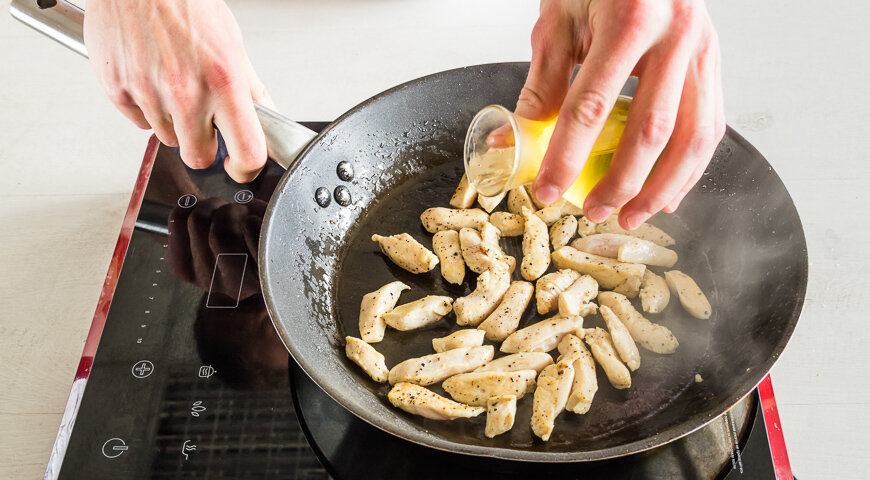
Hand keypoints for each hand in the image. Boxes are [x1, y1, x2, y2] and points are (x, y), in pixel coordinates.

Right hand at [84, 0, 270, 181]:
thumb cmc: (186, 4)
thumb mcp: (232, 45)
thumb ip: (251, 89)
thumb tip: (269, 120)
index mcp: (224, 82)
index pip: (248, 152)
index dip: (247, 168)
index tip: (241, 166)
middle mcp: (187, 92)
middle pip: (199, 158)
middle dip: (203, 146)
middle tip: (203, 122)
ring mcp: (149, 93)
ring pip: (168, 139)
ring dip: (174, 123)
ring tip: (174, 83)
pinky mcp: (118, 90)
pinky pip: (139, 121)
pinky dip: (146, 108)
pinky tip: (151, 78)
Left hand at [519, 0, 724, 228]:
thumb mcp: (559, 21)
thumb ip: (543, 83)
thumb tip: (517, 141)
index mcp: (629, 20)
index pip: (592, 105)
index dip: (567, 156)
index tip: (546, 190)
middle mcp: (676, 35)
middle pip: (651, 129)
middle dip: (621, 182)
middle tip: (592, 212)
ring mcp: (704, 49)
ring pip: (693, 137)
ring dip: (662, 187)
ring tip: (631, 215)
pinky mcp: (715, 61)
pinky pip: (710, 126)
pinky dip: (690, 168)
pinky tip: (666, 193)